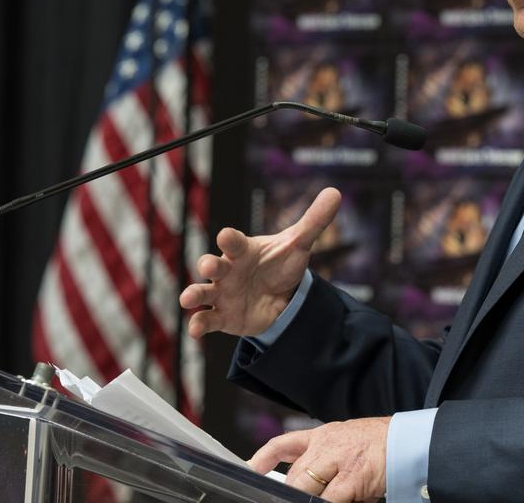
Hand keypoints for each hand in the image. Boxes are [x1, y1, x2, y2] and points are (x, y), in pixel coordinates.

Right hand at [179, 187, 341, 336]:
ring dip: (193, 294)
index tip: (226, 236)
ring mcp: (222, 293)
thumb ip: (314, 220)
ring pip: (201, 291)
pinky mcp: (223, 316)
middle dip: (207, 265)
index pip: (233, 241)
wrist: (282, 297)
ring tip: (188, 299)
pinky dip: (199, 324)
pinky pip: (206, 319)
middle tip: (208, 266)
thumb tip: (335, 193)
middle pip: (211, 265)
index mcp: (243, 250)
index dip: (229, 238)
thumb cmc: (281, 264)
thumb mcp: (299, 244)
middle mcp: (228, 270)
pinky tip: (195, 330)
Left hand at [248, 417, 389, 502]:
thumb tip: (306, 486)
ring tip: (313, 498)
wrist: (407, 442)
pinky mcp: (352, 478)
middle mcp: (326, 445)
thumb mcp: (346, 442)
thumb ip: (324, 459)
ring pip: (305, 487)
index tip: (251, 469)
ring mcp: (338, 461)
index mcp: (323, 435)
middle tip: (290, 499)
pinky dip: (326, 502)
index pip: (284, 444)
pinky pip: (330, 499)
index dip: (263, 458)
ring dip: (305, 498)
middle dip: (292, 493)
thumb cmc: (379, 446)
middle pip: (295, 474)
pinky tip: (335, 500)